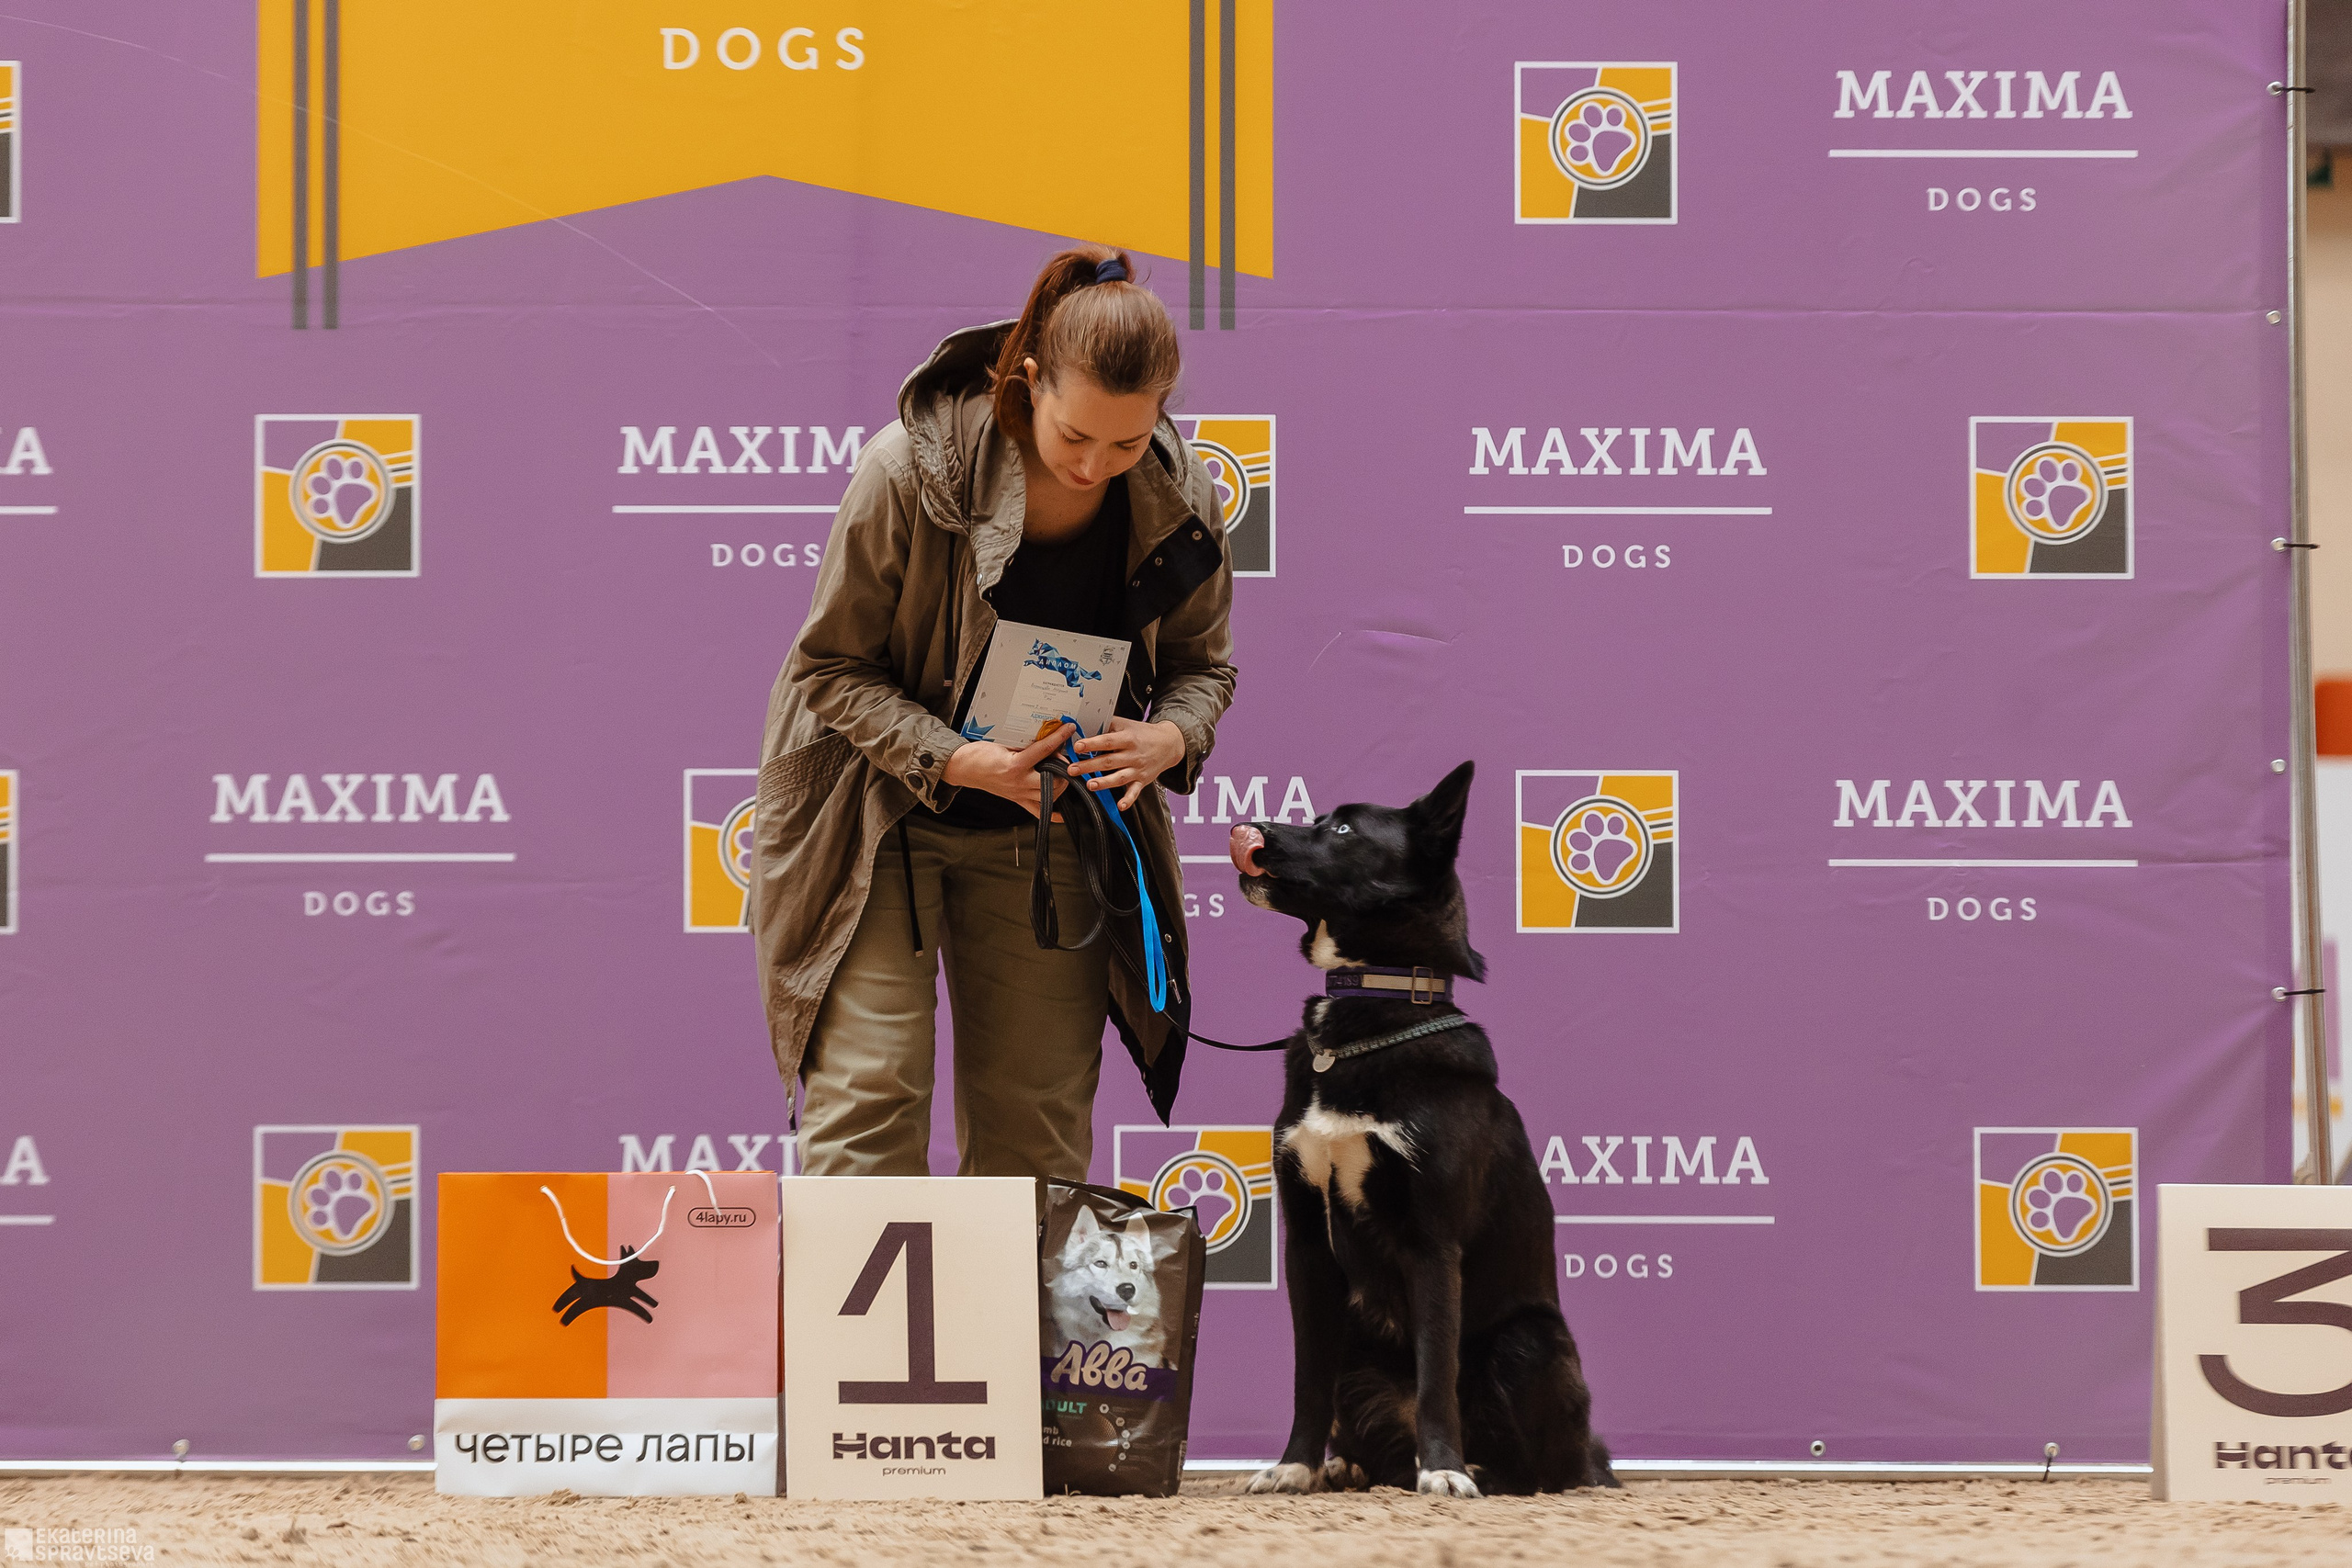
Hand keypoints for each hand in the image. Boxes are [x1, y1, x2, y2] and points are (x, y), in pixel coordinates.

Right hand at [943, 723, 1075, 820]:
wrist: (965, 768)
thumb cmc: (981, 754)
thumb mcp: (1003, 743)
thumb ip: (1025, 744)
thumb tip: (1046, 738)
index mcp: (1015, 765)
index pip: (1044, 750)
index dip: (1059, 737)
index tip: (1068, 729)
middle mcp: (1019, 782)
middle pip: (1053, 779)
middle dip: (1063, 768)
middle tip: (1062, 758)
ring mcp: (1019, 794)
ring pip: (1050, 796)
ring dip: (1060, 785)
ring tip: (1060, 774)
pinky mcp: (1018, 800)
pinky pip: (1039, 812)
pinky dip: (1053, 813)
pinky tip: (1063, 810)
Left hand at [1070, 718, 1186, 809]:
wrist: (1169, 744)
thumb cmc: (1143, 733)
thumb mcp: (1126, 724)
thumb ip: (1107, 725)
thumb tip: (1085, 725)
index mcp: (1128, 738)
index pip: (1107, 741)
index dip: (1092, 744)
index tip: (1078, 747)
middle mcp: (1133, 755)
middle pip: (1109, 761)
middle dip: (1089, 766)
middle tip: (1072, 769)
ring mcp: (1138, 769)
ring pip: (1119, 777)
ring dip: (1104, 782)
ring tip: (1090, 785)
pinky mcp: (1142, 780)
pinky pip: (1135, 792)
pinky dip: (1128, 800)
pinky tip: (1120, 806)